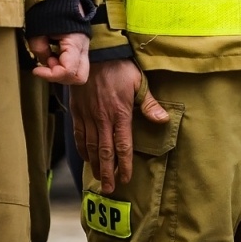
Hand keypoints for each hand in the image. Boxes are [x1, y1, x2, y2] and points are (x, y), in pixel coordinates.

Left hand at [27, 31, 89, 84]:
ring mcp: (84, 49)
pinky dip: (63, 67)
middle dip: (61, 78)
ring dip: (62, 73)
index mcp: (75, 43)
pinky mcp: (79, 48)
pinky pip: (74, 65)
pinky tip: (53, 56)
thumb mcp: (38, 29)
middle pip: (80, 77)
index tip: (36, 69)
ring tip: (50, 59)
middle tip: (47, 66)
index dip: (50, 75)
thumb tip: (44, 62)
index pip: (68, 71)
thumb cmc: (50, 9)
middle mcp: (84, 49)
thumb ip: (39, 49)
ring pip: (79, 74)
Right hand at [71, 58, 167, 188]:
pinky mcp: (77, 111)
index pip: (123, 145)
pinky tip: (85, 157)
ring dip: (95, 163)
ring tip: (99, 177)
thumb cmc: (120, 66)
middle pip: (105, 151)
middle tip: (109, 188)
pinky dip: (82, 148)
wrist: (95, 53)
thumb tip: (163, 119)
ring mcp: (88, 115)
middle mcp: (102, 118)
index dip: (125, 164)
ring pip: (90, 146)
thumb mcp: (138, 82)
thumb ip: (149, 104)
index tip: (126, 179)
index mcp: (120, 113)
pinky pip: (78, 134)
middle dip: (107, 172)